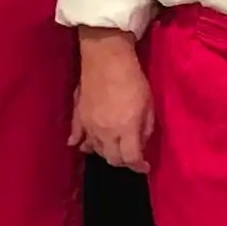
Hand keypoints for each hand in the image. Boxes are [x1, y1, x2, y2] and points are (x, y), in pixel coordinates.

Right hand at [72, 33, 154, 173]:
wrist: (106, 59)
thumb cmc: (133, 79)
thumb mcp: (149, 104)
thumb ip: (145, 128)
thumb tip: (140, 143)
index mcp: (125, 129)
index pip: (130, 159)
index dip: (138, 166)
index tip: (145, 166)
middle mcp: (105, 133)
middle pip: (112, 158)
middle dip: (123, 161)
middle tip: (131, 156)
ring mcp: (89, 126)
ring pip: (95, 150)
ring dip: (105, 152)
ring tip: (113, 148)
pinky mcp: (78, 116)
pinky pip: (77, 136)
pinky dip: (82, 143)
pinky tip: (84, 145)